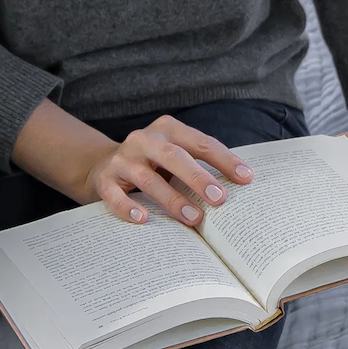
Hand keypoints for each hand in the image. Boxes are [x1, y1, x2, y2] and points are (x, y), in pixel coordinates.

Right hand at [81, 115, 253, 226]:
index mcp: (168, 129)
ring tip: (194, 217)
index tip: (246, 178)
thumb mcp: (173, 155)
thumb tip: (238, 189)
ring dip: (172, 199)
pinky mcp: (104, 180)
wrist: (100, 165)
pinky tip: (144, 219)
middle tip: (220, 199)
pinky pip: (115, 196)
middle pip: (174, 157)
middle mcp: (144, 140)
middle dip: (199, 178)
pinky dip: (129, 207)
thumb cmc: (152, 164)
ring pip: (148, 179)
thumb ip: (199, 165)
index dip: (225, 160)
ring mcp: (122, 159)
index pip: (201, 143)